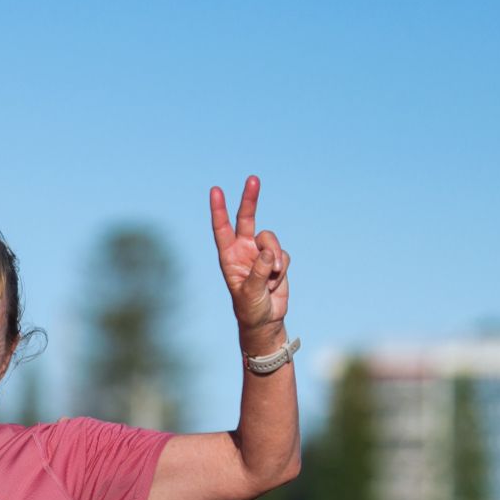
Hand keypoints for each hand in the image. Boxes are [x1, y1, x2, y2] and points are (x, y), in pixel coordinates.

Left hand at [209, 177, 290, 335]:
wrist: (266, 321)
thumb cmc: (250, 309)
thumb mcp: (250, 292)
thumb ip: (259, 271)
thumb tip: (269, 253)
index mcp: (229, 257)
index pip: (222, 229)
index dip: (219, 210)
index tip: (216, 191)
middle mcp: (243, 251)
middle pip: (247, 219)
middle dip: (250, 200)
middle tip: (252, 179)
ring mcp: (260, 254)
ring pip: (272, 241)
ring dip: (275, 259)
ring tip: (272, 279)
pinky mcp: (276, 260)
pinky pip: (284, 255)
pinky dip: (282, 269)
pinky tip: (276, 283)